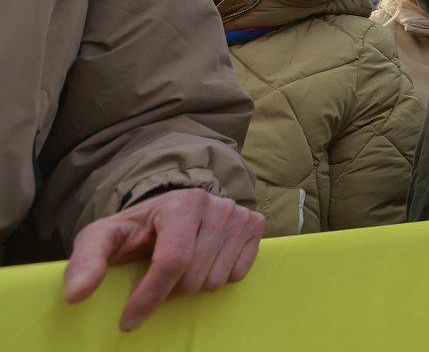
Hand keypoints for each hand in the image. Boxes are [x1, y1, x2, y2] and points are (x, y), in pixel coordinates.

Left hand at [62, 188, 264, 331]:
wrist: (167, 211)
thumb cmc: (134, 230)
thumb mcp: (101, 238)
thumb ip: (85, 262)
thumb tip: (75, 295)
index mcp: (181, 204)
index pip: (173, 261)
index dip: (149, 297)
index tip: (128, 322)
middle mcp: (217, 204)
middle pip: (195, 277)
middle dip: (170, 291)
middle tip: (156, 282)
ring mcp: (239, 214)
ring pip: (217, 280)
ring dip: (193, 286)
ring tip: (179, 271)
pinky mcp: (255, 225)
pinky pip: (239, 274)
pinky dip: (218, 277)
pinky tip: (203, 263)